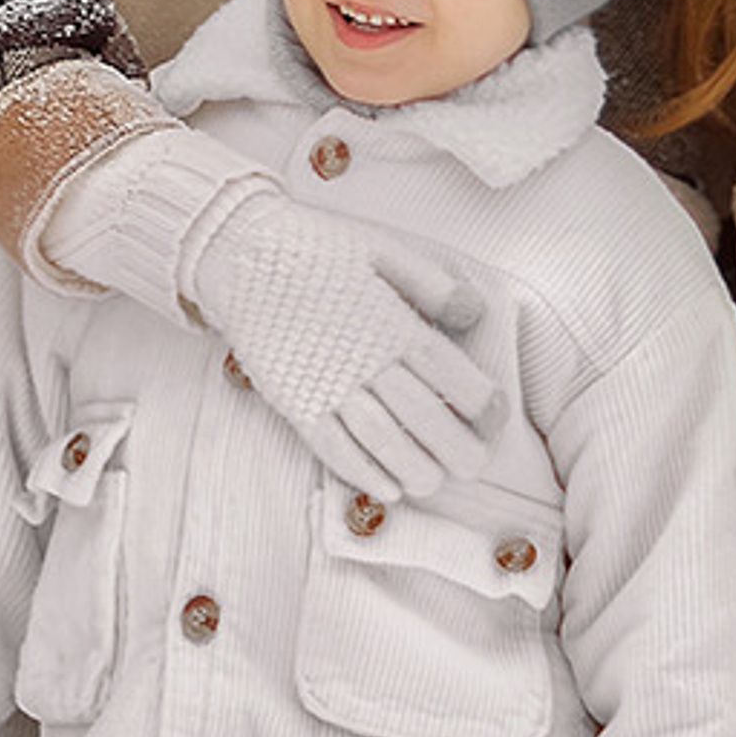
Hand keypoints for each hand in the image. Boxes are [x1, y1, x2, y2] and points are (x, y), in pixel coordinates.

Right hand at [183, 182, 498, 500]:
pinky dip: (361, 472)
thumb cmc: (316, 248)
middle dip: (456, 448)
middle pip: (421, 415)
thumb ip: (433, 283)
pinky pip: (331, 446)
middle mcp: (363, 359)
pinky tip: (386, 488)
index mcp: (391, 321)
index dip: (481, 402)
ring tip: (433, 483)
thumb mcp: (382, 248)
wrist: (240, 252)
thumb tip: (475, 313)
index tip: (495, 418)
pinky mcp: (294, 400)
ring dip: (412, 467)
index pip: (448, 371)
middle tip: (475, 466)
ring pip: (380, 439)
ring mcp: (326, 383)